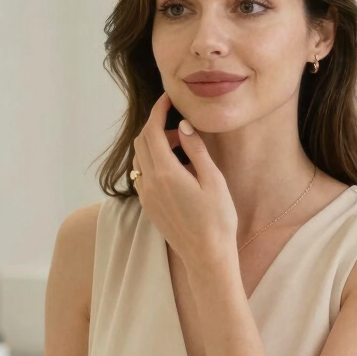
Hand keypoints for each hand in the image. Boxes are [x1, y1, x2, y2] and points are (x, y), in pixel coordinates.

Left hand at [131, 93, 238, 264]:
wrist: (206, 256)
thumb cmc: (217, 220)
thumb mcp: (213, 181)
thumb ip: (196, 151)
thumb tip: (183, 126)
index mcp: (166, 174)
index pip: (152, 131)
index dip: (158, 111)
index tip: (169, 98)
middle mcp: (150, 183)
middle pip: (141, 142)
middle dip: (156, 125)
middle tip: (180, 124)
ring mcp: (146, 196)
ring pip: (139, 158)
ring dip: (154, 144)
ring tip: (181, 146)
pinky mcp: (148, 205)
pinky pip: (141, 174)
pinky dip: (151, 161)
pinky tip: (174, 167)